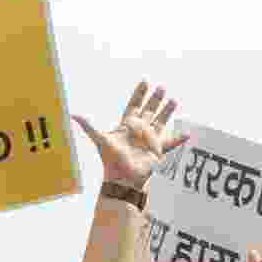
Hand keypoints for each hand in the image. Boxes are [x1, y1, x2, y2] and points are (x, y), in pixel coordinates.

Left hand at [72, 81, 189, 187]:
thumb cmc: (110, 161)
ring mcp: (148, 140)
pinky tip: (188, 133)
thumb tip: (73, 114)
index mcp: (126, 126)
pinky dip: (179, 139)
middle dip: (155, 99)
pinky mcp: (157, 150)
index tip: (145, 81)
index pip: (134, 105)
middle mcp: (139, 131)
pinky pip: (170, 143)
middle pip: (148, 111)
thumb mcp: (100, 140)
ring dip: (167, 111)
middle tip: (161, 87)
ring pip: (160, 122)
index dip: (139, 94)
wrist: (122, 179)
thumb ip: (89, 126)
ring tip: (174, 100)